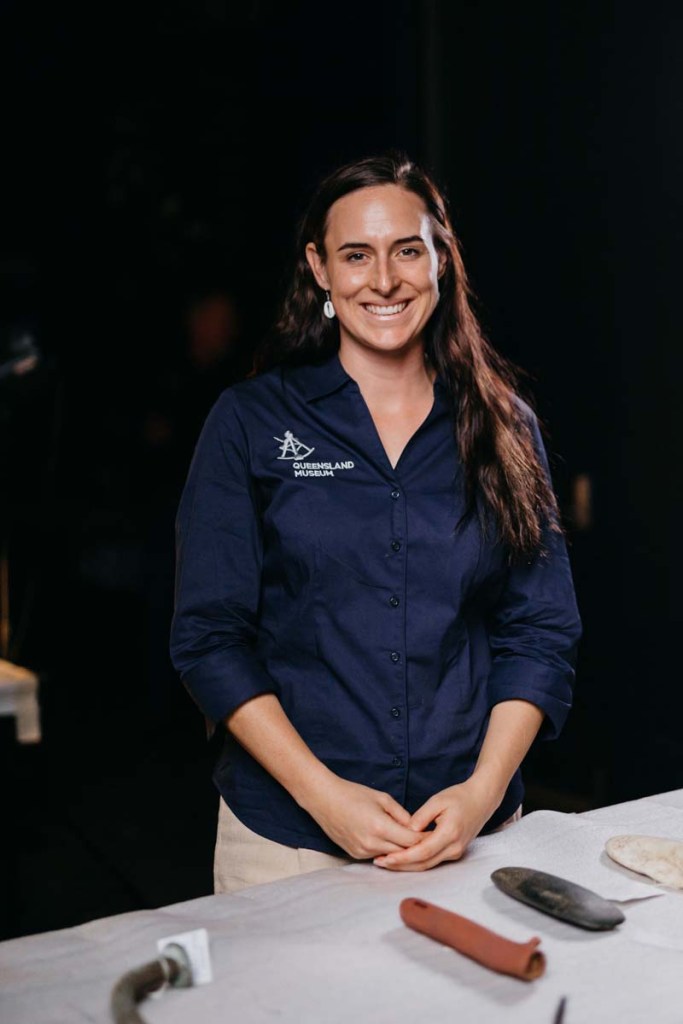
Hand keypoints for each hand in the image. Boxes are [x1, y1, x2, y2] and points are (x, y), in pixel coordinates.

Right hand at [303, 775, 423, 859]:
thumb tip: (416, 827)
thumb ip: (401, 814)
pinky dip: (387, 850)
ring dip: (402, 850)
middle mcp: (372, 843)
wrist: (324, 799)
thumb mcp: (381, 798)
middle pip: (403, 852)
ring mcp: (362, 851)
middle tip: (431, 840)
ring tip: (412, 841)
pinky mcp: (355, 854)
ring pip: (391, 856)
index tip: (436, 834)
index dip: (425, 838)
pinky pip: (378, 855)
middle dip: (417, 847)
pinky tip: (391, 841)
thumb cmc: (352, 793)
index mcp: (380, 827)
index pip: (411, 840)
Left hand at [373, 777, 495, 871]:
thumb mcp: (437, 800)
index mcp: (450, 834)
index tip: (386, 857)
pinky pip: (433, 861)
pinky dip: (416, 861)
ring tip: (386, 862)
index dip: (403, 857)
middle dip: (401, 865)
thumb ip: (421, 816)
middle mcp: (454, 848)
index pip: (423, 852)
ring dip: (407, 865)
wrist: (481, 800)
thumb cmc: (459, 797)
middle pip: (424, 863)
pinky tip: (402, 858)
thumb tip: (406, 830)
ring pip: (427, 865)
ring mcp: (455, 852)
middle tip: (380, 863)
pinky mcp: (454, 852)